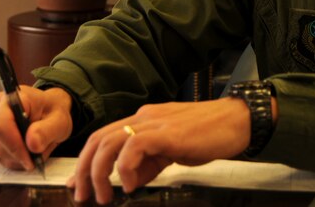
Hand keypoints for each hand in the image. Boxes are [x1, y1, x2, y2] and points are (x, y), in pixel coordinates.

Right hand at [0, 85, 72, 170]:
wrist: (46, 110)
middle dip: (19, 155)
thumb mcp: (59, 120)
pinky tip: (23, 150)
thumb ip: (47, 131)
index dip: (14, 147)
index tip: (30, 159)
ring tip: (33, 148)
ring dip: (17, 159)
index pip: (1, 126)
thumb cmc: (52, 112)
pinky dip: (12, 159)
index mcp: (11, 98)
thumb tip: (33, 144)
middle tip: (38, 152)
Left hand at [68, 98, 252, 204]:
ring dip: (101, 172)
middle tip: (82, 195)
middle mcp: (144, 118)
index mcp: (143, 121)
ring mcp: (155, 123)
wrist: (236, 121)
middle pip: (99, 139)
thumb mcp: (171, 150)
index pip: (103, 137)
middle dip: (85, 170)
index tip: (78, 184)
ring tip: (105, 197)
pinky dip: (126, 167)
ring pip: (110, 142)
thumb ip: (149, 163)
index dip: (86, 161)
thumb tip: (130, 181)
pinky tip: (132, 184)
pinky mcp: (168, 133)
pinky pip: (135, 146)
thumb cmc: (208, 135)